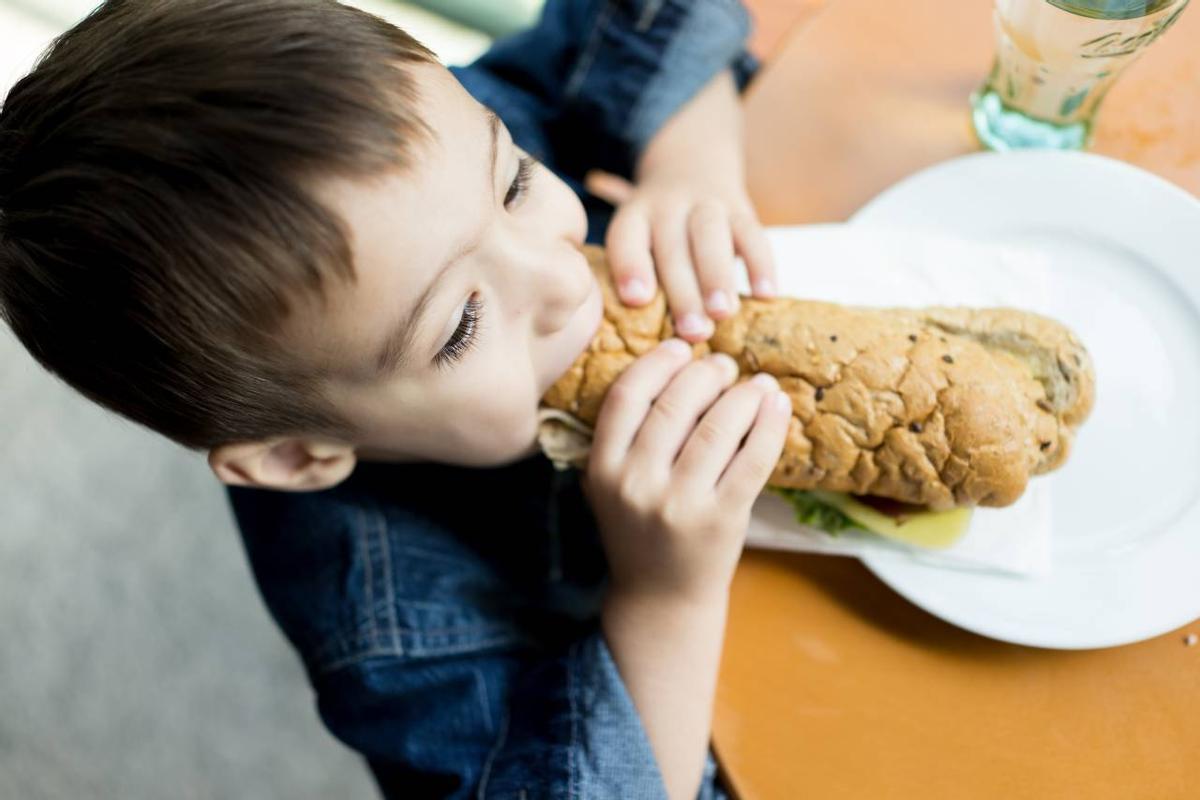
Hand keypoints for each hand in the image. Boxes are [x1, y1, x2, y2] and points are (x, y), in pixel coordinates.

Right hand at [581, 338, 791, 603]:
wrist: (660, 598)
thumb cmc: (640, 531)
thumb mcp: (612, 485)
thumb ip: (627, 437)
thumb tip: (678, 368)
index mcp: (604, 469)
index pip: (626, 398)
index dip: (656, 364)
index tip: (681, 348)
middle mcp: (637, 484)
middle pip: (674, 406)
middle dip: (704, 374)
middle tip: (722, 365)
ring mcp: (680, 503)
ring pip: (717, 428)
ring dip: (742, 395)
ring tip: (755, 385)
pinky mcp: (721, 519)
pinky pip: (752, 459)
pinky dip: (769, 427)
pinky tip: (777, 406)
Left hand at [585, 169, 777, 343]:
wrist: (691, 163)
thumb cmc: (658, 227)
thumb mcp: (636, 235)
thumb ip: (636, 272)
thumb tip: (641, 339)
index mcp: (634, 217)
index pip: (627, 237)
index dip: (631, 266)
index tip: (636, 299)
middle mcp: (667, 207)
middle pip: (673, 248)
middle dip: (684, 292)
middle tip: (692, 333)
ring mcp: (705, 204)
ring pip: (711, 236)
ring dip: (718, 276)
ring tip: (724, 313)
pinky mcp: (740, 208)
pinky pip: (753, 233)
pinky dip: (761, 264)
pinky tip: (767, 295)